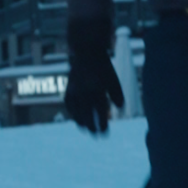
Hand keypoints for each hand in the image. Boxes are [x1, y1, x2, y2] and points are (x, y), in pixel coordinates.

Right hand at [64, 18, 124, 134]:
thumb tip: (119, 110)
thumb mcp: (114, 80)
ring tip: (88, 129)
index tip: (104, 132)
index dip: (102, 125)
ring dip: (82, 123)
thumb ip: (117, 95)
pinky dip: (74, 114)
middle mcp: (84, 92)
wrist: (86, 52)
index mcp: (97, 90)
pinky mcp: (68, 90)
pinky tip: (79, 119)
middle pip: (86, 117)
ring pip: (76, 114)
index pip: (99, 113)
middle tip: (97, 135)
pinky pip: (69, 107)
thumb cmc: (103, 67)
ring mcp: (74, 91)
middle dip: (92, 128)